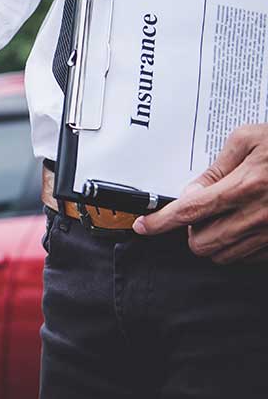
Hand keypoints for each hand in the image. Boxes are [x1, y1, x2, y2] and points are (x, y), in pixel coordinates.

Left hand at [134, 124, 267, 262]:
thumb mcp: (248, 140)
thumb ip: (216, 168)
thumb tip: (194, 192)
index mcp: (247, 185)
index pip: (191, 211)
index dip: (161, 221)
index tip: (143, 226)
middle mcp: (260, 215)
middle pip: (202, 242)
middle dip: (190, 231)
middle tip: (198, 212)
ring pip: (223, 255)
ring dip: (212, 240)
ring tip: (222, 216)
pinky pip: (247, 258)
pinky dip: (235, 247)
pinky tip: (242, 225)